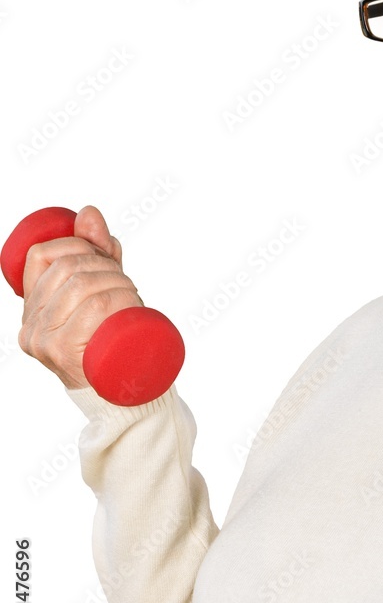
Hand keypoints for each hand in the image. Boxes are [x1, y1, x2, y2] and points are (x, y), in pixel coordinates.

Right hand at [17, 205, 142, 389]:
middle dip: (106, 264)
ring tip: (133, 294)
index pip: (42, 255)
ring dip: (118, 281)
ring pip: (83, 285)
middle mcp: (29, 324)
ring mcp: (43, 341)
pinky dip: (118, 297)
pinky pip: (93, 309)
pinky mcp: (63, 353)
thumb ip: (96, 255)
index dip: (76, 243)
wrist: (124, 389)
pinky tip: (130, 302)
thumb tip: (89, 213)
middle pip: (67, 268)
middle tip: (127, 281)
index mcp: (31, 307)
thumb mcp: (102, 291)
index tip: (104, 253)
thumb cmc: (110, 338)